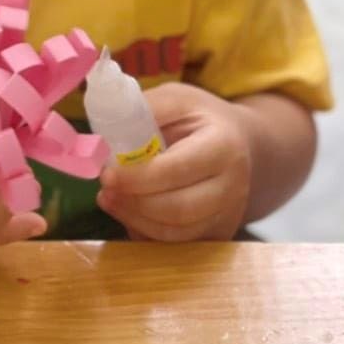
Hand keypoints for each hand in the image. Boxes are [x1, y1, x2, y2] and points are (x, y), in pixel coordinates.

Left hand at [96, 82, 252, 241]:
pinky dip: (146, 232)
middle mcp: (233, 186)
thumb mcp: (176, 99)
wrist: (238, 144)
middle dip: (134, 203)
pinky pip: (176, 243)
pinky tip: (129, 212)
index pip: (178, 169)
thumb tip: (106, 133)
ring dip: (135, 219)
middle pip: (179, 208)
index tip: (107, 173)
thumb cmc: (199, 119)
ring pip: (176, 233)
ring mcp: (229, 215)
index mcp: (224, 146)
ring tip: (109, 199)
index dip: (138, 176)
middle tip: (105, 190)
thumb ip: (145, 111)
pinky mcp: (218, 234)